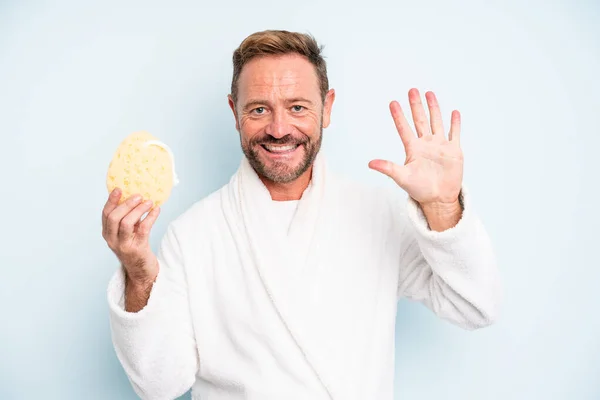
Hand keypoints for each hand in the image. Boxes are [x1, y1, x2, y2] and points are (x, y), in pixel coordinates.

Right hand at [102, 188, 160, 286]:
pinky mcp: (137, 248)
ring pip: (127, 223)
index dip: (111, 200)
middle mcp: (112, 240)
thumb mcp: (127, 232)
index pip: (105, 214)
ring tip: (149, 202)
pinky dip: (150, 217)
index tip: (119, 188)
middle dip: (126, 204)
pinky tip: (156, 210)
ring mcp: (124, 245)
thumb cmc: (135, 246)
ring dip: (139, 210)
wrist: (141, 271)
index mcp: (107, 233)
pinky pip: (143, 229)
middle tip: (138, 195)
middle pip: (114, 217)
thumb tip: (136, 195)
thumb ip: (127, 217)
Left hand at [369, 88, 462, 207]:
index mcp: (413, 149)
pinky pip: (454, 133)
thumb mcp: (402, 177)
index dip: (398, 116)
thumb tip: (370, 163)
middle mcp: (426, 144)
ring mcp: (440, 146)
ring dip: (433, 108)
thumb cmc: (419, 190)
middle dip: (416, 105)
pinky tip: (454, 112)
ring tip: (429, 93)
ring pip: (436, 122)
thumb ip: (388, 168)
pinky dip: (455, 123)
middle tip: (412, 90)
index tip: (392, 103)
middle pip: (420, 120)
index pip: (404, 128)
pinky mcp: (453, 151)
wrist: (439, 199)